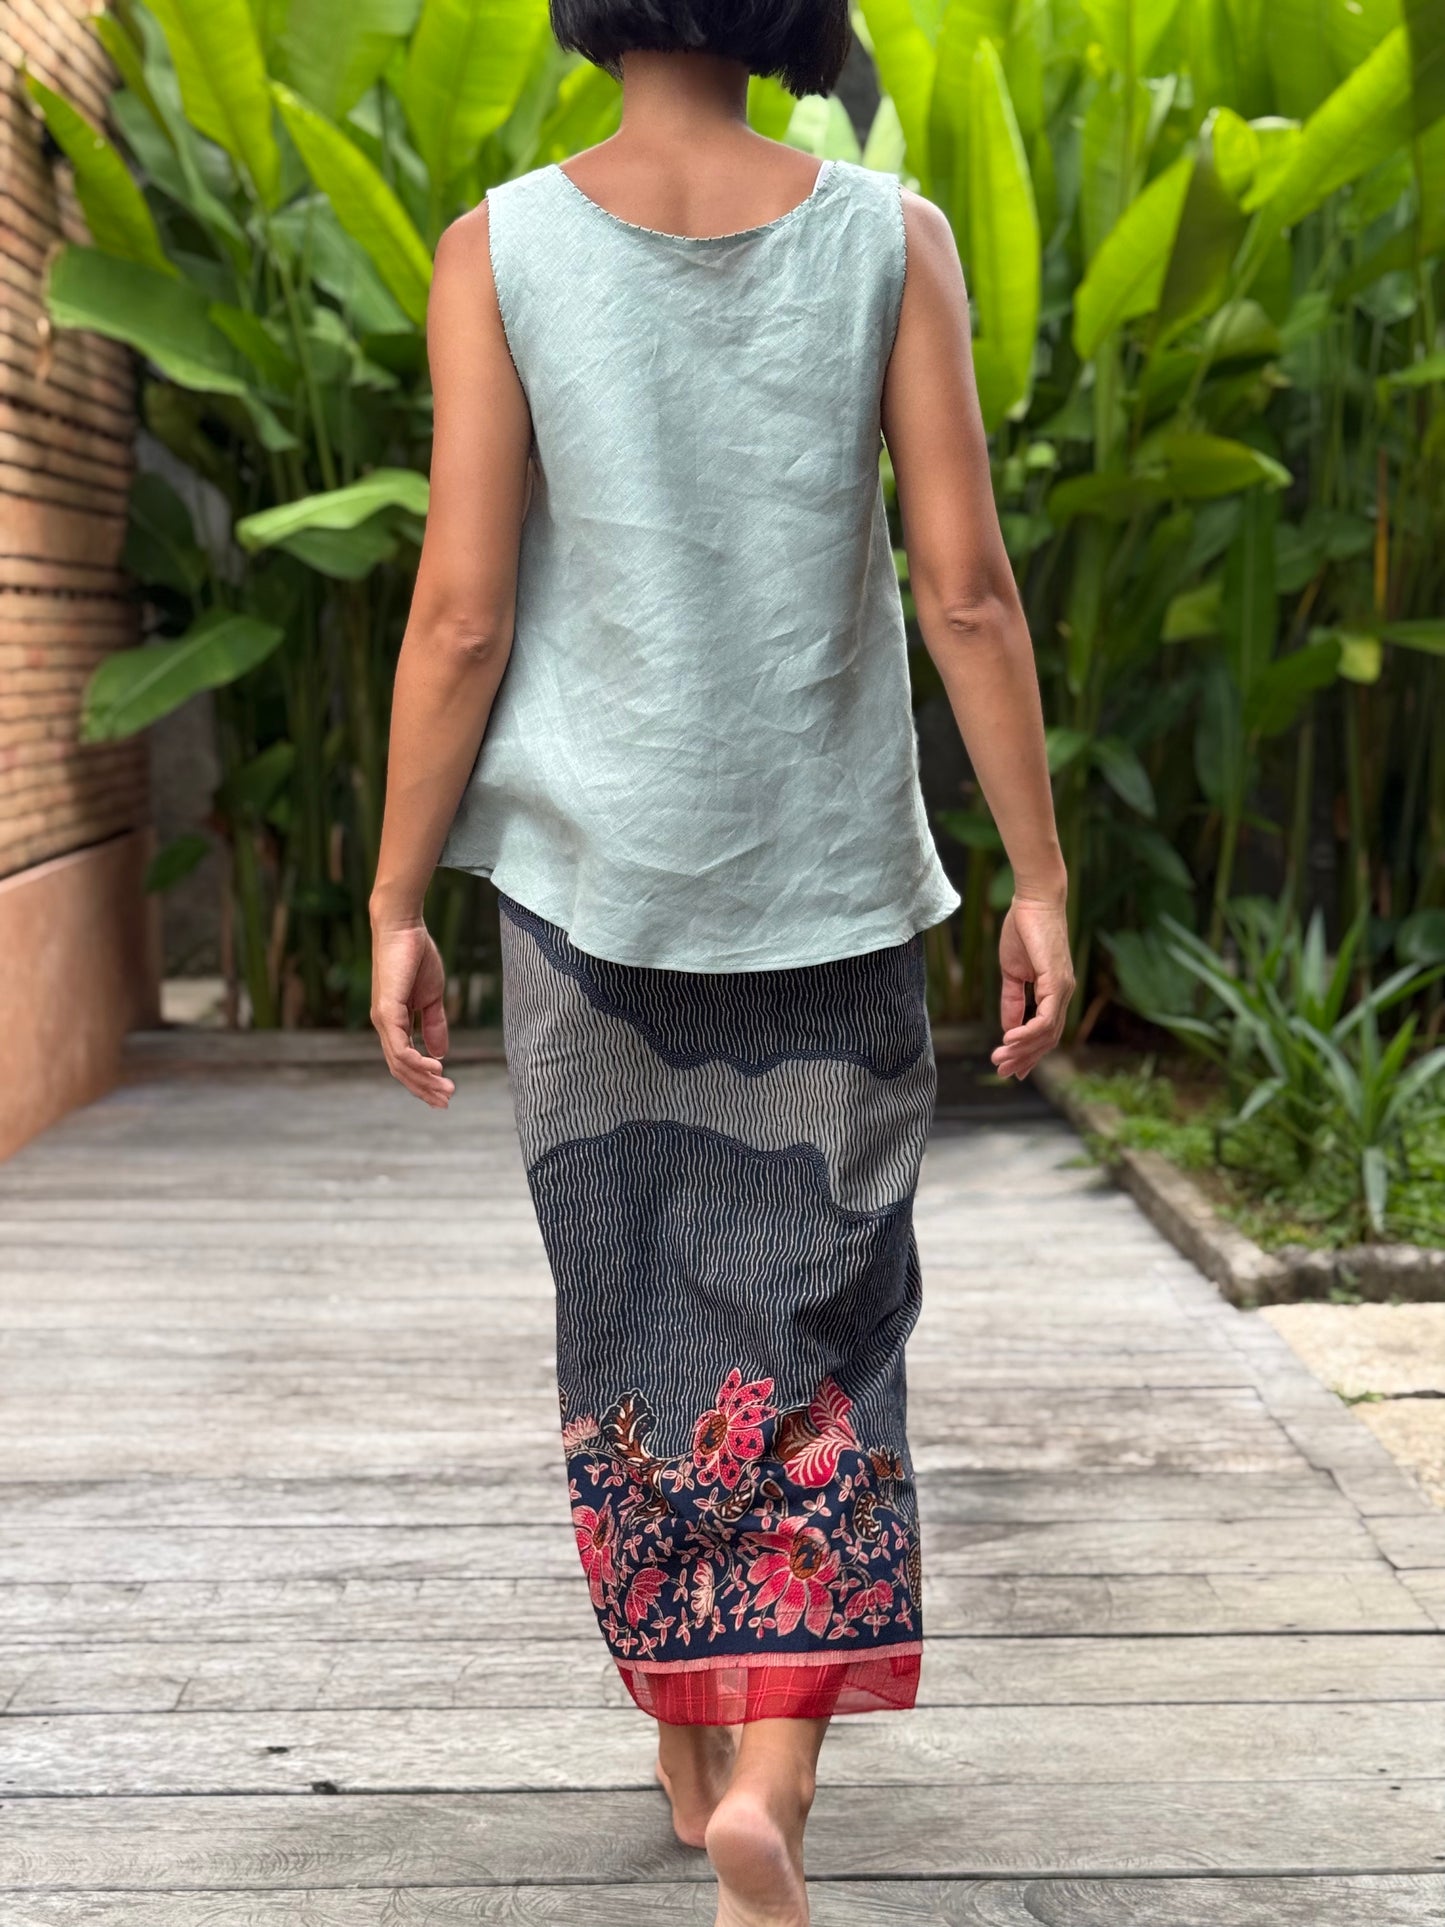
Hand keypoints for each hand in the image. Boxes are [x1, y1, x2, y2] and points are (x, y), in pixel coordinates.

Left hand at [370, 918, 455, 1108]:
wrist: (403, 928)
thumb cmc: (416, 957)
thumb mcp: (431, 997)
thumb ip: (434, 1024)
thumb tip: (441, 1053)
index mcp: (394, 1023)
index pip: (405, 1061)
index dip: (423, 1079)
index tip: (444, 1093)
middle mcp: (384, 1025)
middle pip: (401, 1068)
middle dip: (424, 1087)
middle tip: (447, 1101)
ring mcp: (382, 1019)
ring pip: (400, 1062)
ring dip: (423, 1079)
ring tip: (446, 1088)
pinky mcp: (386, 1011)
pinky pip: (399, 1045)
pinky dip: (415, 1060)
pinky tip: (435, 1067)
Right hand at [991, 894, 1073, 1079]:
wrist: (1033, 901)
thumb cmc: (1024, 931)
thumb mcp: (1012, 973)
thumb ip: (1012, 1001)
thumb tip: (1009, 1029)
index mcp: (1054, 993)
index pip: (1045, 1032)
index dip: (1028, 1053)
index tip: (1010, 1069)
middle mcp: (1063, 994)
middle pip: (1047, 1039)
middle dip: (1023, 1058)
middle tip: (1000, 1071)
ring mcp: (1063, 989)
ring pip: (1047, 1033)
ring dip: (1022, 1050)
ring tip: (1000, 1058)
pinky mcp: (1056, 981)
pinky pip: (1045, 1017)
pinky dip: (1028, 1032)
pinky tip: (1009, 1040)